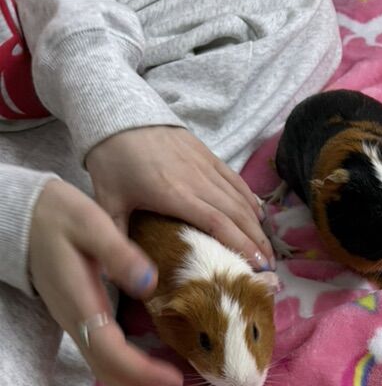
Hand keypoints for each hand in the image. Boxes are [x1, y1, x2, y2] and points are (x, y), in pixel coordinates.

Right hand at [28, 180, 187, 385]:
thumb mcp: (90, 223)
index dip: (141, 370)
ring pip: (105, 369)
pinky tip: (152, 377)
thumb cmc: (60, 217)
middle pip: (109, 370)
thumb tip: (149, 283)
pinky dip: (130, 374)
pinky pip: (105, 359)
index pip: (109, 350)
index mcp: (80, 303)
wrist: (26, 218)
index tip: (173, 377)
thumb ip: (118, 252)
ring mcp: (77, 325)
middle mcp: (77, 322)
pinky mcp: (82, 323)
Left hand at [86, 126, 272, 262]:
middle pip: (237, 215)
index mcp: (175, 195)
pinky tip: (259, 216)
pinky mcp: (208, 154)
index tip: (256, 267)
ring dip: (257, 225)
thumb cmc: (112, 159)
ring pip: (240, 199)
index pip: (218, 224)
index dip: (240, 246)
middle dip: (257, 242)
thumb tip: (121, 273)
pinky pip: (236, 180)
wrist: (117, 112)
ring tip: (267, 248)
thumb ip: (116, 237)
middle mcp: (197, 180)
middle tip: (269, 267)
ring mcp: (206, 166)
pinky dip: (250, 199)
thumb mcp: (107, 201)